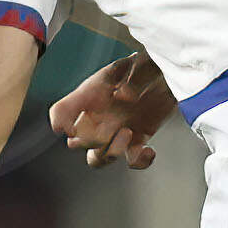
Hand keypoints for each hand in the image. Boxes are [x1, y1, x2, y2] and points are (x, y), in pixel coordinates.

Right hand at [48, 54, 173, 168]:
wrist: (166, 73)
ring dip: (111, 151)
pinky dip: (139, 162)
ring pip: (99, 158)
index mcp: (89, 97)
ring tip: (128, 132)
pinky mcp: (138, 140)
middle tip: (108, 127)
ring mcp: (116, 132)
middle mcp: (97, 118)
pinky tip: (148, 150)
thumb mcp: (133, 66)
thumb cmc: (144, 65)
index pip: (60, 112)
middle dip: (90, 140)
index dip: (61, 122)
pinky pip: (132, 161)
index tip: (74, 125)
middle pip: (76, 143)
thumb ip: (127, 79)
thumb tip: (123, 96)